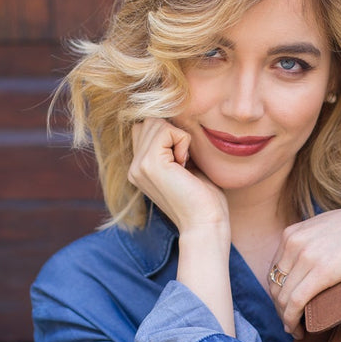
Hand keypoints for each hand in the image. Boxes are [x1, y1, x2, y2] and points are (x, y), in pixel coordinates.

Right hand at [127, 118, 227, 233]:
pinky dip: (183, 141)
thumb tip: (174, 118)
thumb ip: (172, 145)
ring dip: (179, 138)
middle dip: (173, 133)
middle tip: (185, 162)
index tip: (183, 160)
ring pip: (156, 122)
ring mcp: (139, 166)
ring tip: (185, 164)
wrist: (206, 222)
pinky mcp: (150, 164)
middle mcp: (134, 167)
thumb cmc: (204, 197)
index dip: (169, 134)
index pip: (145, 128)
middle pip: (149, 121)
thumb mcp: (185, 165)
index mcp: (140, 168)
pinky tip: (185, 165)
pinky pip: (167, 129)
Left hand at [267, 194, 340, 336]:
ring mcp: (306, 257)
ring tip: (295, 331)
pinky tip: (298, 331)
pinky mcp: (321, 273)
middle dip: (279, 309)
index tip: (287, 307)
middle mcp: (293, 243)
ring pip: (282, 298)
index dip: (278, 294)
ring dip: (286, 319)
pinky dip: (292, 321)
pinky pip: (295, 303)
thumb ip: (312, 240)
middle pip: (275, 286)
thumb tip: (310, 258)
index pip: (273, 271)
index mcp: (292, 233)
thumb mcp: (327, 226)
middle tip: (290, 323)